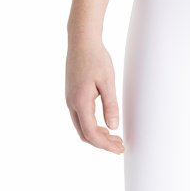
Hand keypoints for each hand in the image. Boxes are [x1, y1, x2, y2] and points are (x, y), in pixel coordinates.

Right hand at [65, 36, 123, 153]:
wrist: (81, 40)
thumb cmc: (96, 58)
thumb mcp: (108, 82)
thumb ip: (110, 106)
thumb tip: (113, 127)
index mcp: (80, 102)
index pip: (91, 133)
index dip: (105, 145)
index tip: (119, 149)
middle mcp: (71, 103)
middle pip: (84, 134)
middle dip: (102, 143)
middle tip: (119, 146)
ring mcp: (70, 99)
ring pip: (81, 127)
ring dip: (97, 135)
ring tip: (115, 137)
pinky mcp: (72, 95)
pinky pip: (80, 117)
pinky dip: (92, 125)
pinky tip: (104, 124)